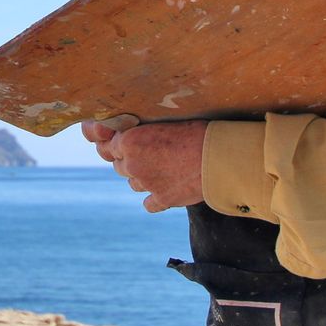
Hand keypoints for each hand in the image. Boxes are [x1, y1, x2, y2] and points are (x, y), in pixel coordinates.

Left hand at [87, 119, 206, 212]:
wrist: (218, 156)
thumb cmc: (195, 131)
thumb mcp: (164, 121)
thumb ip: (142, 131)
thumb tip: (134, 134)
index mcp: (129, 141)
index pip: (107, 146)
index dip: (117, 144)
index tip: (127, 143)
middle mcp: (133, 164)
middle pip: (118, 166)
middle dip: (128, 160)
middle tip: (148, 153)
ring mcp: (147, 184)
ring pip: (133, 183)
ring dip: (141, 177)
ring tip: (160, 168)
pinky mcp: (162, 199)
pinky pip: (148, 204)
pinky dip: (154, 198)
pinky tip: (165, 189)